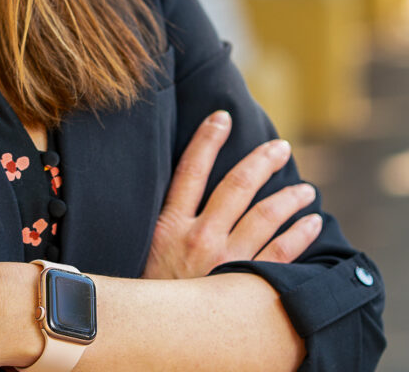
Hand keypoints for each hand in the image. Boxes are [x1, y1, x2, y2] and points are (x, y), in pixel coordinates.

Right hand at [143, 111, 322, 279]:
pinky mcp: (244, 286)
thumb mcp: (144, 250)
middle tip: (280, 147)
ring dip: (289, 198)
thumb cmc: (147, 290)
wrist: (153, 337)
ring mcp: (225, 261)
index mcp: (170, 223)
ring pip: (265, 217)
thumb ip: (164, 223)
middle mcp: (200, 236)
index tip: (222, 117)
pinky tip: (311, 222)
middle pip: (235, 186)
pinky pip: (281, 256)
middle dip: (261, 162)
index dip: (207, 139)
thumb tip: (179, 193)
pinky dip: (299, 236)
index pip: (190, 169)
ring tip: (306, 188)